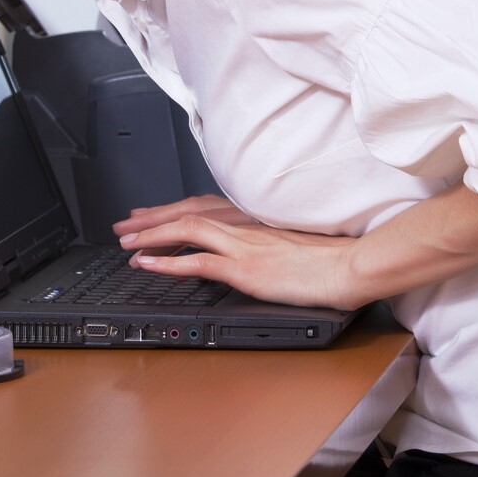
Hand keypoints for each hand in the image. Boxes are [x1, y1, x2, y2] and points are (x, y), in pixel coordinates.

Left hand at [116, 196, 362, 310]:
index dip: (172, 211)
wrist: (353, 266)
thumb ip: (267, 243)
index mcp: (255, 220)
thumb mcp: (293, 244)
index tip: (148, 215)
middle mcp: (244, 227)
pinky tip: (147, 265)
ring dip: (151, 237)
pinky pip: (198, 263)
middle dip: (151, 221)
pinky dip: (168, 263)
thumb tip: (253, 253)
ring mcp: (243, 246)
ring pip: (185, 232)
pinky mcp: (246, 269)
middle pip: (187, 214)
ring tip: (126, 244)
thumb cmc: (333, 259)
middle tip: (124, 228)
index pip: (203, 207)